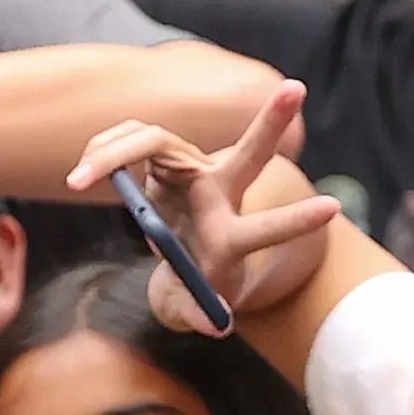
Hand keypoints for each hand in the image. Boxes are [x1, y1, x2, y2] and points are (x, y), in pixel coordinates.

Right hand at [69, 83, 331, 336]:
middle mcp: (221, 194)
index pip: (265, 230)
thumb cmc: (191, 289)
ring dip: (115, 153)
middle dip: (272, 123)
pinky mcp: (164, 158)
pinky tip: (83, 170)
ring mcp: (194, 171)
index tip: (334, 209)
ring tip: (79, 180)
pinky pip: (131, 141)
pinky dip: (103, 152)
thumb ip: (198, 316)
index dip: (295, 221)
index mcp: (231, 236)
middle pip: (247, 156)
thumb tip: (217, 326)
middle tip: (297, 88)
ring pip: (159, 140)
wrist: (177, 262)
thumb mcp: (189, 310)